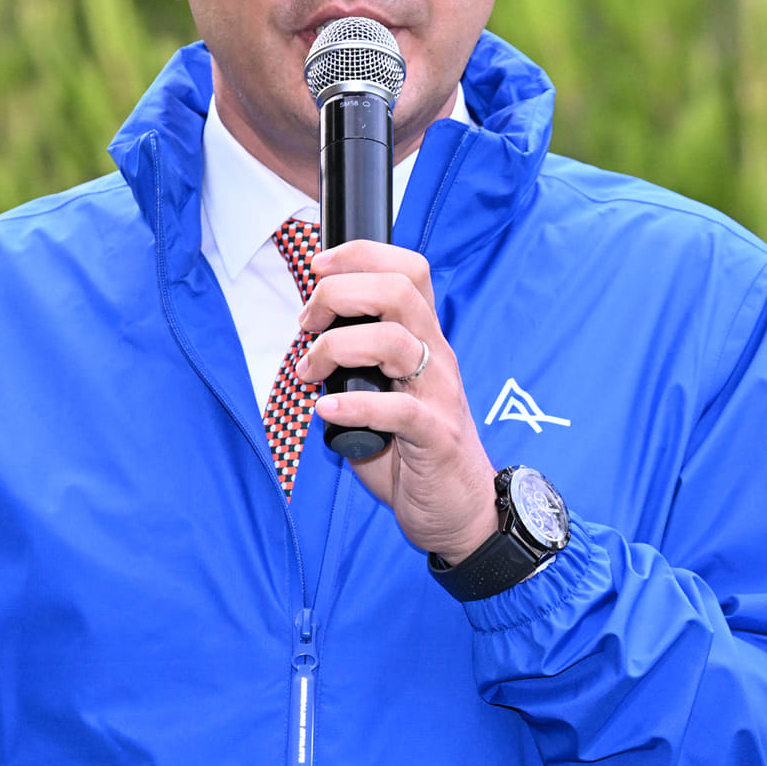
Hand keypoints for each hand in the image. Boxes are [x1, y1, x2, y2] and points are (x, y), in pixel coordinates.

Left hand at [294, 242, 496, 564]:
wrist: (459, 510)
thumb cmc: (413, 451)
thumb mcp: (383, 394)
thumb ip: (354, 366)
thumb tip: (308, 346)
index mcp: (423, 340)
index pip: (408, 269)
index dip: (361, 255)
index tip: (319, 266)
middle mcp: (436, 357)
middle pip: (397, 290)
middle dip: (339, 293)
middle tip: (307, 322)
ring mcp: (439, 394)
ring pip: (395, 341)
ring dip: (336, 348)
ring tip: (309, 371)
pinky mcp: (436, 436)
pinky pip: (399, 410)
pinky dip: (355, 406)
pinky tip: (326, 411)